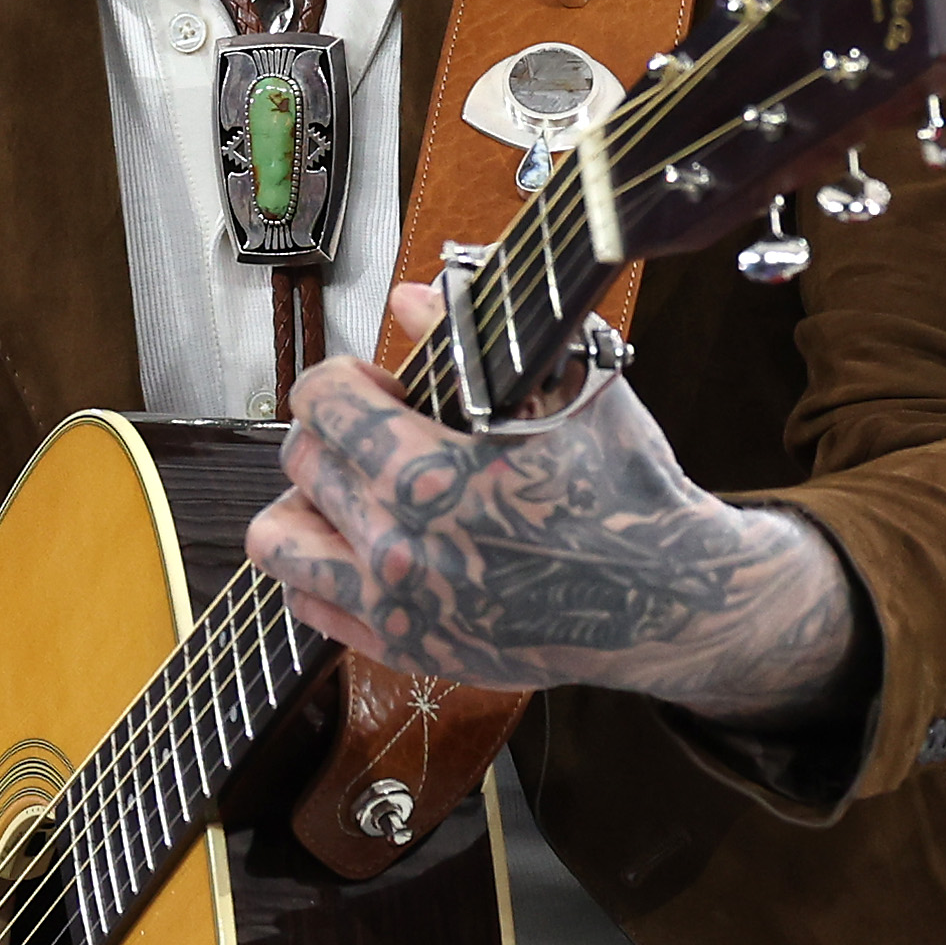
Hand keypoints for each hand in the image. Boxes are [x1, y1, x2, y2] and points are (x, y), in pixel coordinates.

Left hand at [248, 285, 861, 731]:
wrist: (666, 599)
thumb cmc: (624, 491)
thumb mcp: (565, 392)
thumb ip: (475, 340)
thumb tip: (410, 296)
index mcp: (431, 476)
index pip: (323, 401)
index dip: (347, 376)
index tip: (379, 380)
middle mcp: (398, 545)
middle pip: (303, 459)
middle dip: (335, 430)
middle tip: (381, 430)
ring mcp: (396, 606)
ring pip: (279, 537)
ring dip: (308, 501)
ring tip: (355, 488)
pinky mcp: (404, 648)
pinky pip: (308, 602)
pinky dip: (321, 567)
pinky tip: (363, 543)